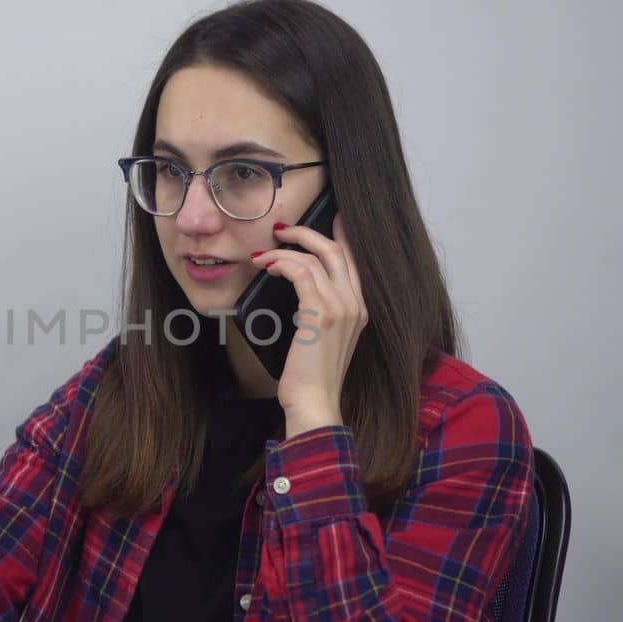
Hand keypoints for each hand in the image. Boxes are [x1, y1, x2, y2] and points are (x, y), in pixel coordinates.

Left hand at [250, 211, 367, 436]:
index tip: (330, 217)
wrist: (315, 403)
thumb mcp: (324, 340)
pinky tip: (268, 268)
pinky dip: (282, 263)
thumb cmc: (313, 377)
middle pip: (336, 250)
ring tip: (263, 255)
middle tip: (282, 230)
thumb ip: (322, 314)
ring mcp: (341, 308)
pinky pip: (301, 272)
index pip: (353, 261)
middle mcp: (355, 304)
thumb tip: (302, 291)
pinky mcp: (320, 313)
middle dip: (307, 233)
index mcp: (360, 309)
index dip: (341, 236)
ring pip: (315, 257)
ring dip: (284, 250)